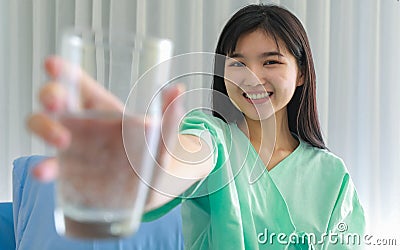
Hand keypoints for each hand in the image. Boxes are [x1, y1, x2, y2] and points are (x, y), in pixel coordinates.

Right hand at [27, 56, 181, 181]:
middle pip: (55, 99)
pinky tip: (45, 172)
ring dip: (45, 128)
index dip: (63, 70)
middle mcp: (82, 123)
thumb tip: (177, 90)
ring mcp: (71, 147)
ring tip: (62, 141)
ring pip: (43, 126)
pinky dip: (44, 168)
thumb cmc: (153, 159)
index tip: (53, 65)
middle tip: (58, 102)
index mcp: (102, 108)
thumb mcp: (163, 140)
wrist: (146, 195)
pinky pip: (50, 166)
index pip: (78, 83)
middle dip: (50, 95)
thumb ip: (169, 118)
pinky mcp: (68, 172)